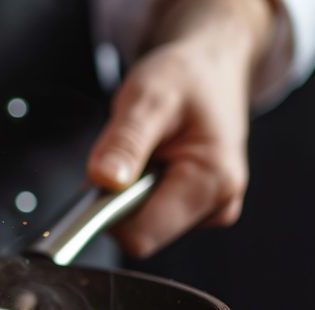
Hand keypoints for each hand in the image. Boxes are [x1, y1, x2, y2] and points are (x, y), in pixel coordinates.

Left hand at [87, 0, 275, 256]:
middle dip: (119, 196)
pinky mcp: (197, 209)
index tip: (96, 178)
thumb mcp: (149, 96)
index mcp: (213, 181)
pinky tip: (154, 160)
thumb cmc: (187, 76)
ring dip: (128, 190)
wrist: (212, 69)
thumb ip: (125, 141)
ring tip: (146, 150)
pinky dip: (138, 189)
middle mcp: (218, 205)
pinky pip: (149, 214)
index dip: (107, 213)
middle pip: (139, 231)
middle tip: (125, 151)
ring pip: (141, 223)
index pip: (141, 235)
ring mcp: (210, 210)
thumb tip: (104, 181)